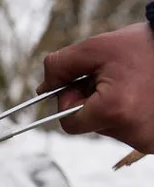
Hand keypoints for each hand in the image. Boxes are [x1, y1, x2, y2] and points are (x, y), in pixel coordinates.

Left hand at [36, 22, 153, 153]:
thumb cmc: (143, 46)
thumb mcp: (96, 48)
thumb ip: (61, 66)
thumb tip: (42, 89)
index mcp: (114, 110)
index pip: (69, 124)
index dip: (70, 101)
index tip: (83, 82)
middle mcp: (133, 132)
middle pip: (90, 126)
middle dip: (92, 102)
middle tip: (113, 78)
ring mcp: (148, 140)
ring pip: (111, 128)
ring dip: (112, 107)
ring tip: (132, 84)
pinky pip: (131, 130)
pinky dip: (130, 113)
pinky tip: (144, 95)